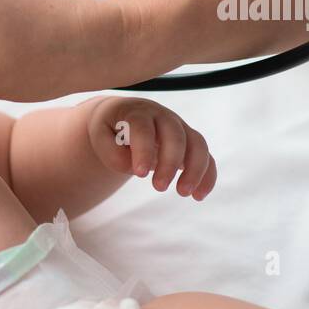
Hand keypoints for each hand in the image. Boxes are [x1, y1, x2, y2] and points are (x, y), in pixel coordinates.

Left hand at [86, 96, 216, 198]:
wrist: (124, 116)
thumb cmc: (111, 129)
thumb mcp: (101, 136)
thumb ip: (112, 152)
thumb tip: (133, 167)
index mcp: (138, 112)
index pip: (144, 128)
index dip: (144, 150)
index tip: (140, 174)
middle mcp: (163, 117)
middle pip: (175, 135)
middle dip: (170, 163)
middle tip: (159, 188)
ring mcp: (181, 128)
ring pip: (197, 144)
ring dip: (195, 170)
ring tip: (184, 193)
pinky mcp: (191, 142)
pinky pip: (206, 157)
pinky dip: (207, 175)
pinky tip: (199, 196)